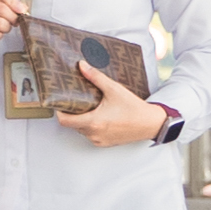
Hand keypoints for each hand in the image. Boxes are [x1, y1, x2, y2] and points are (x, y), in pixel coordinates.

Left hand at [53, 55, 170, 148]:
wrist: (150, 123)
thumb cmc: (134, 108)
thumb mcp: (114, 89)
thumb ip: (95, 77)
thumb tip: (82, 66)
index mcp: (94, 122)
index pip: (65, 121)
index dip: (59, 112)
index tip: (61, 103)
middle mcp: (94, 134)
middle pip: (72, 125)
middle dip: (72, 113)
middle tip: (77, 101)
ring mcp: (99, 140)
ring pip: (81, 130)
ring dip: (82, 120)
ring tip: (90, 107)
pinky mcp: (104, 143)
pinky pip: (91, 135)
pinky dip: (91, 127)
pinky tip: (99, 116)